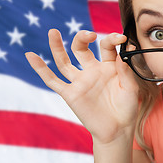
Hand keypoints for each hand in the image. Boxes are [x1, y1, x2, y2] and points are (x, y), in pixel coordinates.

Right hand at [25, 29, 138, 143]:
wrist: (118, 130)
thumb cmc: (127, 108)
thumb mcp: (131, 88)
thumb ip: (126, 70)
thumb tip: (125, 49)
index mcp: (108, 66)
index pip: (106, 46)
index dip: (112, 39)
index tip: (121, 38)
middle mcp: (92, 71)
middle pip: (81, 49)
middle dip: (83, 38)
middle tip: (89, 34)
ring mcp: (79, 82)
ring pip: (63, 61)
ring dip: (57, 46)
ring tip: (53, 32)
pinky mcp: (70, 94)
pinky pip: (52, 80)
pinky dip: (41, 69)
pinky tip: (31, 56)